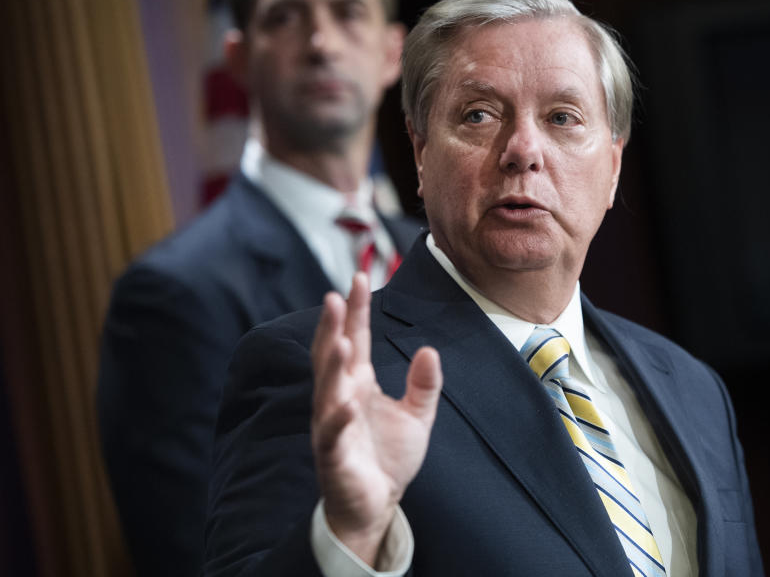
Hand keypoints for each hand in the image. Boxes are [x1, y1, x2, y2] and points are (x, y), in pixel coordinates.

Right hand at [310, 273, 441, 565]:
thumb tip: (430, 350)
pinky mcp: (333, 455)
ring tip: (341, 341)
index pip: (355, 339)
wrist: (376, 504)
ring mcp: (332, 425)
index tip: (358, 278)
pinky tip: (347, 403)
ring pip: (327, 390)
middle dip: (333, 327)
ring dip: (332, 366)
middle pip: (332, 356)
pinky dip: (339, 419)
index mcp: (357, 384)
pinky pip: (333, 434)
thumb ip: (424, 384)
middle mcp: (339, 398)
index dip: (355, 310)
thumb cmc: (388, 457)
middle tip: (334, 296)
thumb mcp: (417, 416)